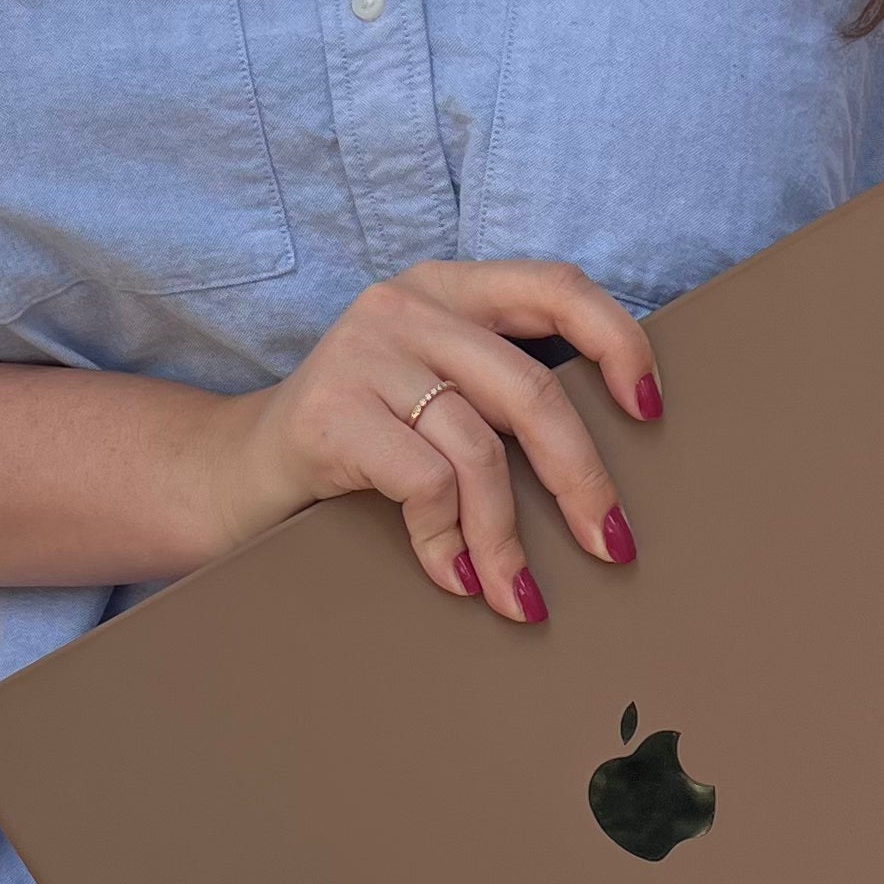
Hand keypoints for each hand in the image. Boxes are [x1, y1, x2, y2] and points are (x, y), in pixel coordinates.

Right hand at [214, 260, 660, 623]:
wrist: (232, 477)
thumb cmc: (356, 447)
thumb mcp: (431, 397)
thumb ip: (497, 394)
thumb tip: (604, 468)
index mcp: (448, 289)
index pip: (556, 286)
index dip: (618, 342)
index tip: (652, 411)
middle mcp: (407, 304)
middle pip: (532, 390)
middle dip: (582, 479)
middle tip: (610, 546)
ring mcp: (363, 353)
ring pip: (480, 451)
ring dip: (508, 540)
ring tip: (520, 597)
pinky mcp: (329, 412)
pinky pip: (425, 484)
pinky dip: (449, 544)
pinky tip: (457, 580)